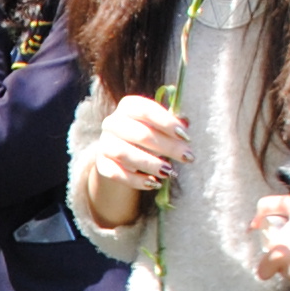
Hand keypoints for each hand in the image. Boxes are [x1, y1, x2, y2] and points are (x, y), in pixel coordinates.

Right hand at [80, 94, 185, 224]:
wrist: (123, 153)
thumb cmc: (149, 135)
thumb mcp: (160, 126)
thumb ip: (172, 124)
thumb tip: (185, 124)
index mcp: (128, 106)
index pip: (146, 111)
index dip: (166, 123)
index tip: (186, 136)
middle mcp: (112, 122)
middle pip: (140, 134)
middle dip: (167, 146)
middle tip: (187, 157)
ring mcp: (105, 143)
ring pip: (125, 154)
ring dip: (150, 164)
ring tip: (169, 172)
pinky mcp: (101, 164)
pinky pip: (116, 173)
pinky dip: (136, 180)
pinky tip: (154, 184)